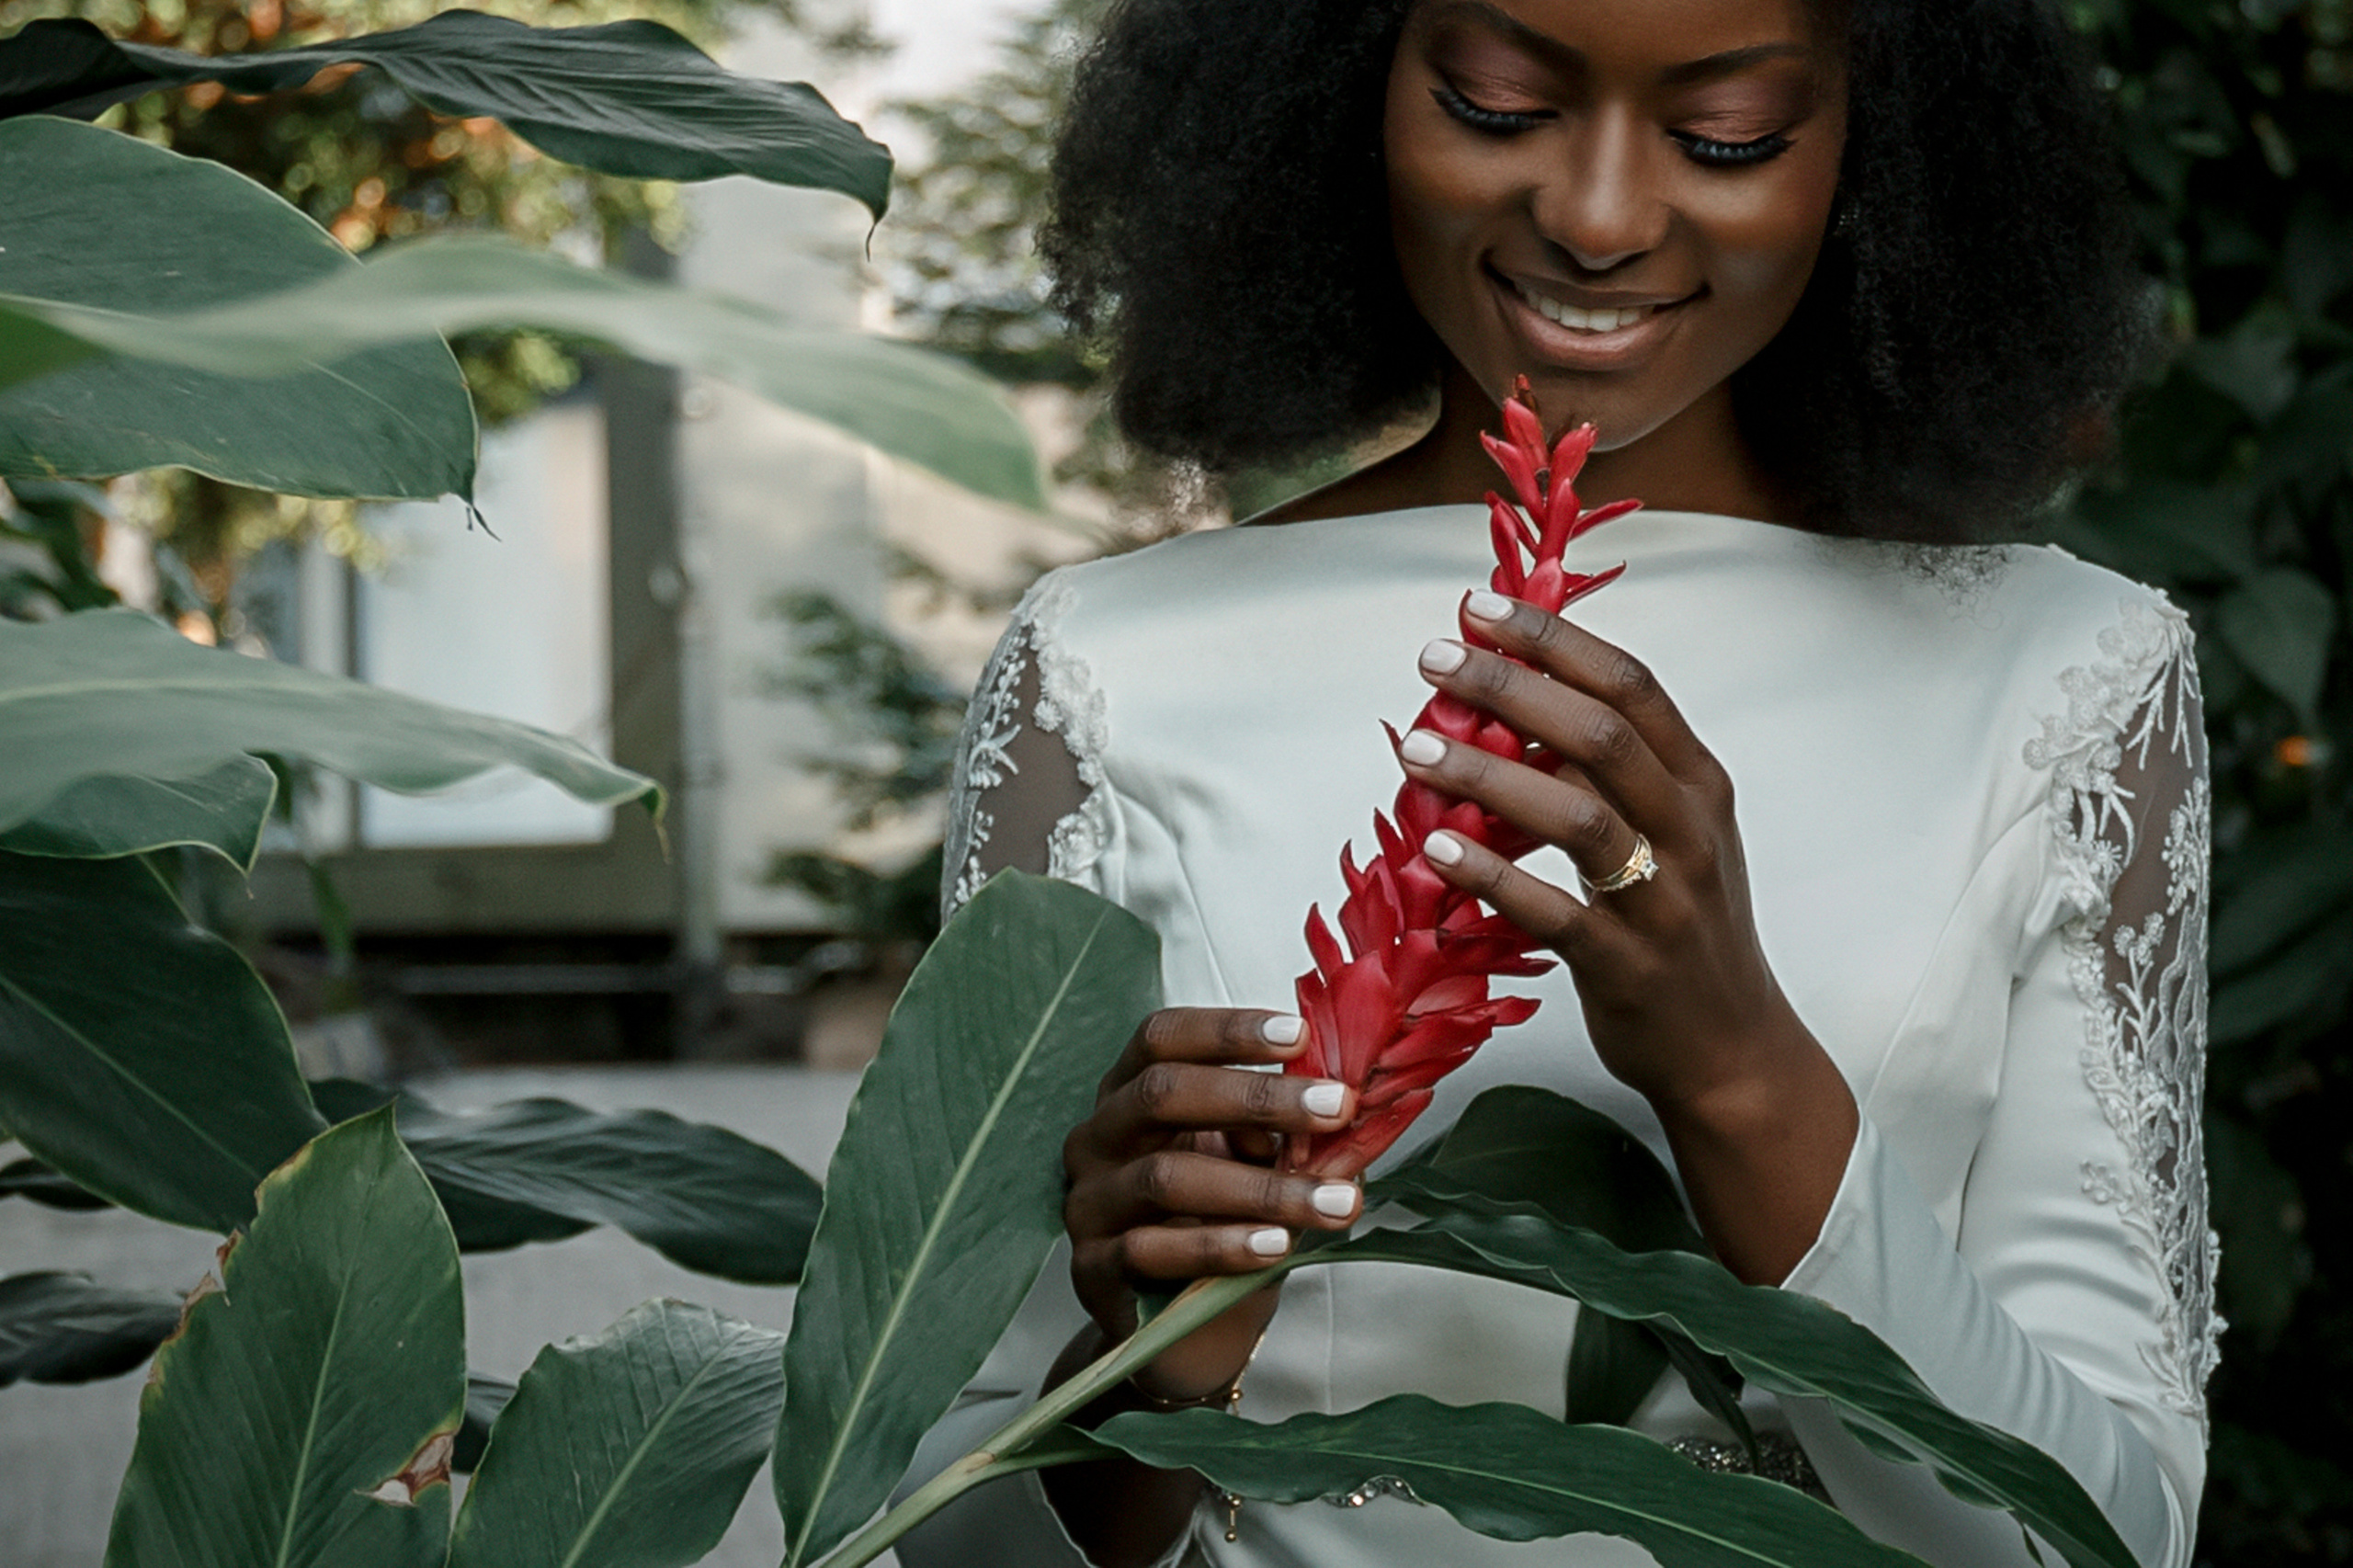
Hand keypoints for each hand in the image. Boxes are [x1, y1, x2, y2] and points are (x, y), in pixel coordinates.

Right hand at [1061, 1007, 1362, 1397]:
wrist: (1182, 1328)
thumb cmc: (1219, 1221)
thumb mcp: (1253, 1163)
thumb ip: (1283, 1129)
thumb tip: (1345, 1102)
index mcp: (1130, 1091)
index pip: (1163, 1039)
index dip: (1227, 1030)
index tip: (1302, 1036)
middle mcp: (1098, 1138)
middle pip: (1161, 1093)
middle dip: (1256, 1098)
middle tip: (1336, 1109)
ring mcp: (1089, 1203)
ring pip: (1165, 1178)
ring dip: (1260, 1188)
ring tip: (1335, 1202)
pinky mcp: (1091, 1268)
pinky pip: (1150, 1250)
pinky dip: (1220, 1246)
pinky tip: (1276, 1246)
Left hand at [1400, 590, 1855, 1280]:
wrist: (1734, 1052)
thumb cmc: (1682, 930)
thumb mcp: (1667, 836)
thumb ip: (1605, 775)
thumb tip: (1508, 706)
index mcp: (1697, 783)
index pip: (1629, 684)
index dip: (1553, 639)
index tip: (1479, 608)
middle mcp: (1688, 829)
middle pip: (1601, 733)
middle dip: (1512, 685)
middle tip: (1433, 659)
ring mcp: (1663, 900)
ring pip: (1577, 816)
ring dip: (1489, 774)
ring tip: (1415, 748)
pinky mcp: (1629, 967)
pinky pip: (1554, 912)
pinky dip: (1492, 875)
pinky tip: (1437, 846)